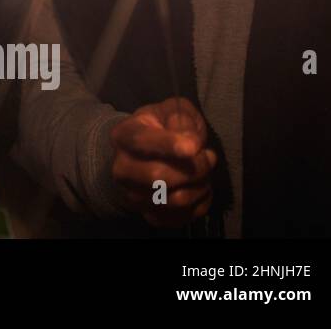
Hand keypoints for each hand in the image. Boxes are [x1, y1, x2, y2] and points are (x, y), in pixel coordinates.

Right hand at [110, 96, 217, 227]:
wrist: (142, 155)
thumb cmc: (161, 128)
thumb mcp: (171, 111)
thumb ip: (181, 118)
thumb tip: (191, 142)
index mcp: (123, 136)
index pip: (142, 142)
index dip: (168, 145)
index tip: (194, 146)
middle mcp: (121, 168)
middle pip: (158, 177)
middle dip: (194, 168)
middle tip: (209, 157)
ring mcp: (132, 195)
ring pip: (173, 200)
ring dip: (200, 187)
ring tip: (205, 173)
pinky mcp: (148, 214)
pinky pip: (180, 218)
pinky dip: (199, 205)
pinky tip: (199, 189)